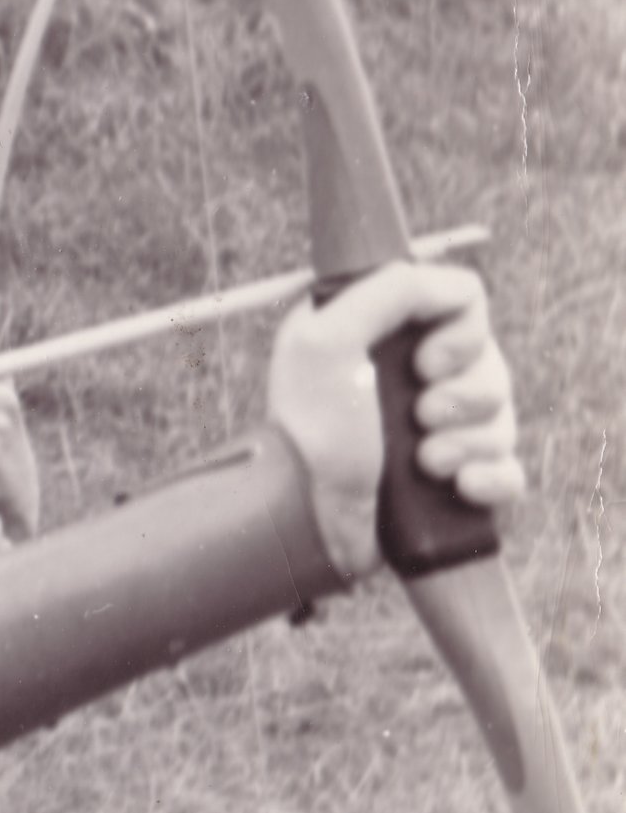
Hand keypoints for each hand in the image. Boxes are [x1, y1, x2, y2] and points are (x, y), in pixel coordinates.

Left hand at [266, 261, 521, 576]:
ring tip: (425, 463)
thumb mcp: (325, 339)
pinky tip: (461, 487)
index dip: (460, 334)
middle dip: (466, 395)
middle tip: (420, 418)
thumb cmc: (308, 431)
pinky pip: (508, 473)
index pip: (466, 304)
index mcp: (384, 336)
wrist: (303, 522)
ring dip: (469, 441)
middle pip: (491, 362)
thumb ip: (391, 290)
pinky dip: (492, 480)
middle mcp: (412, 378)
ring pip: (502, 419)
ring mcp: (434, 433)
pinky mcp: (448, 483)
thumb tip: (458, 290)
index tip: (423, 365)